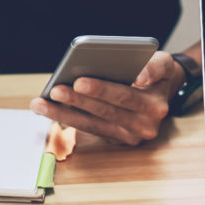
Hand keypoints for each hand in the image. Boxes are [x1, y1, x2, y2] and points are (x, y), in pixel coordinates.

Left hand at [29, 51, 184, 145]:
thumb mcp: (164, 65)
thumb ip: (155, 67)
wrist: (161, 96)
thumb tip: (139, 77)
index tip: (79, 81)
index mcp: (155, 106)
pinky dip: (69, 119)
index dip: (102, 90)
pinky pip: (90, 129)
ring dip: (64, 114)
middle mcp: (144, 126)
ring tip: (40, 104)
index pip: (126, 96)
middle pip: (105, 112)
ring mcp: (130, 136)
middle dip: (78, 101)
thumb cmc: (157, 76)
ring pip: (93, 125)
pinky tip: (49, 109)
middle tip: (55, 89)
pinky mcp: (116, 139)